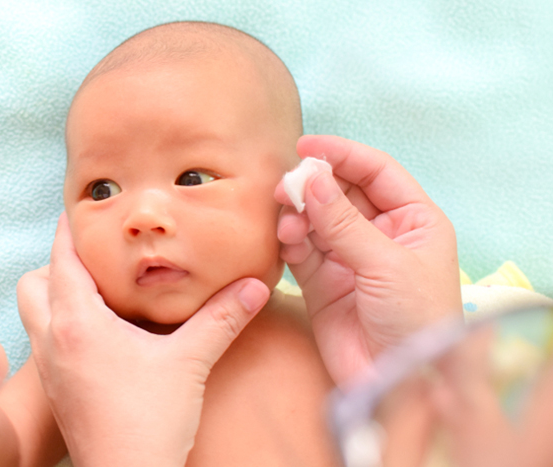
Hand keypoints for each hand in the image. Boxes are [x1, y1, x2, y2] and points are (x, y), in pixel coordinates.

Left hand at [17, 213, 269, 466]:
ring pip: (33, 315)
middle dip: (55, 265)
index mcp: (79, 323)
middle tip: (94, 259)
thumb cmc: (150, 422)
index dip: (69, 230)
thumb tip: (256, 285)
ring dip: (54, 297)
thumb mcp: (190, 361)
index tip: (79, 210)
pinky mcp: (55, 390)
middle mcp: (53, 341)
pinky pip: (44, 342)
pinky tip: (98, 336)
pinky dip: (60, 326)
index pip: (62, 259)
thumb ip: (222, 318)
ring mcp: (49, 369)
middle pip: (32, 284)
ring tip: (96, 294)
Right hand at [275, 135, 461, 383]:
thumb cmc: (417, 320)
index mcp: (413, 220)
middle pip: (341, 192)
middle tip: (285, 187)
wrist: (399, 382)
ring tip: (287, 224)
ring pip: (316, 219)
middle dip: (313, 186)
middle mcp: (381, 233)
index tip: (307, 146)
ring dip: (298, 215)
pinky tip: (286, 242)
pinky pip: (301, 249)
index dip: (343, 154)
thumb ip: (344, 222)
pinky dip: (290, 241)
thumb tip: (310, 178)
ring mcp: (350, 257)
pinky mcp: (323, 282)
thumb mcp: (387, 263)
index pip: (376, 172)